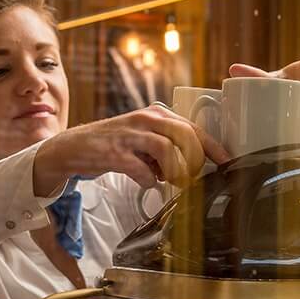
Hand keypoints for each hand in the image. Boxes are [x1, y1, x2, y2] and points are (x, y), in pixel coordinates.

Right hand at [34, 105, 228, 196]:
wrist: (73, 147)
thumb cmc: (114, 145)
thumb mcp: (145, 138)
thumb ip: (168, 146)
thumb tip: (195, 165)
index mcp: (156, 115)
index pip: (193, 128)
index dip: (213, 146)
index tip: (226, 161)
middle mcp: (145, 120)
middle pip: (185, 135)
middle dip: (195, 161)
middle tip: (193, 178)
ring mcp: (129, 135)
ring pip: (166, 150)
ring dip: (174, 171)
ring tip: (172, 182)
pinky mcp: (114, 152)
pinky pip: (140, 169)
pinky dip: (148, 180)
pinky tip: (146, 183)